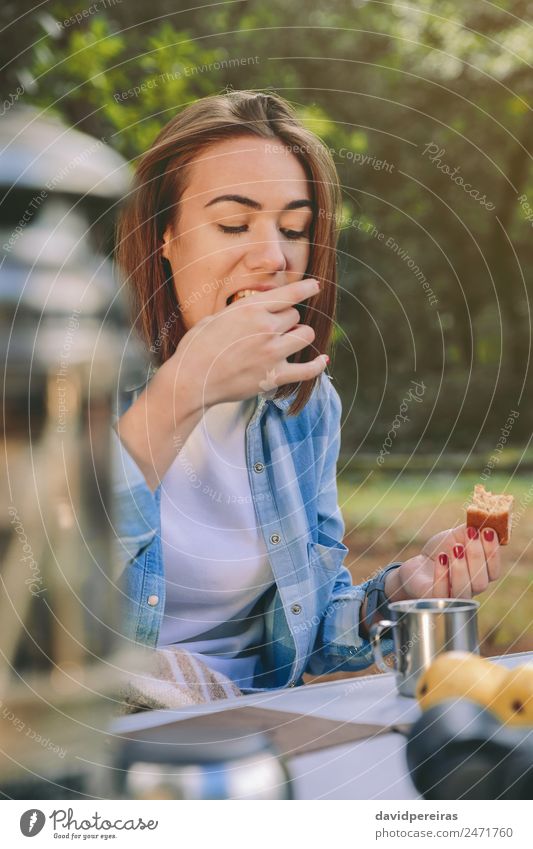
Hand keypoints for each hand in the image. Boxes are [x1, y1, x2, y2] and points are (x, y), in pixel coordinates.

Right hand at [172, 277, 327, 408]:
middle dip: (288, 319)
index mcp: (251, 309)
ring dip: (300, 335)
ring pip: (306, 335)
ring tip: (290, 340)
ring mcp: (272, 353)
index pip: (289, 294)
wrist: (190, 379)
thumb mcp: (217, 317)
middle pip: (295, 315)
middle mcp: (266, 328)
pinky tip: (322, 360)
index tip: (315, 286)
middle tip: (275, 328)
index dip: (306, 288)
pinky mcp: (275, 376)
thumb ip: (242, 311)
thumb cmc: (197, 347)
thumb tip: (259, 308)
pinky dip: (317, 365)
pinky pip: (308, 370)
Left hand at [385, 523, 501, 601]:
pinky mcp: (433, 599)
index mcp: (480, 576)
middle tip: (470, 534)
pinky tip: (441, 558)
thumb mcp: (457, 537)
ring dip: (461, 568)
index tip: (488, 531)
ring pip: (464, 591)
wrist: (417, 565)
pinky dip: (442, 575)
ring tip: (456, 547)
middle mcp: (470, 590)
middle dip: (477, 556)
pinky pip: (441, 593)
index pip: (493, 571)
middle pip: (481, 582)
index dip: (493, 552)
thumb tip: (485, 518)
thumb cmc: (441, 551)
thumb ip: (472, 531)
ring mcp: (452, 598)